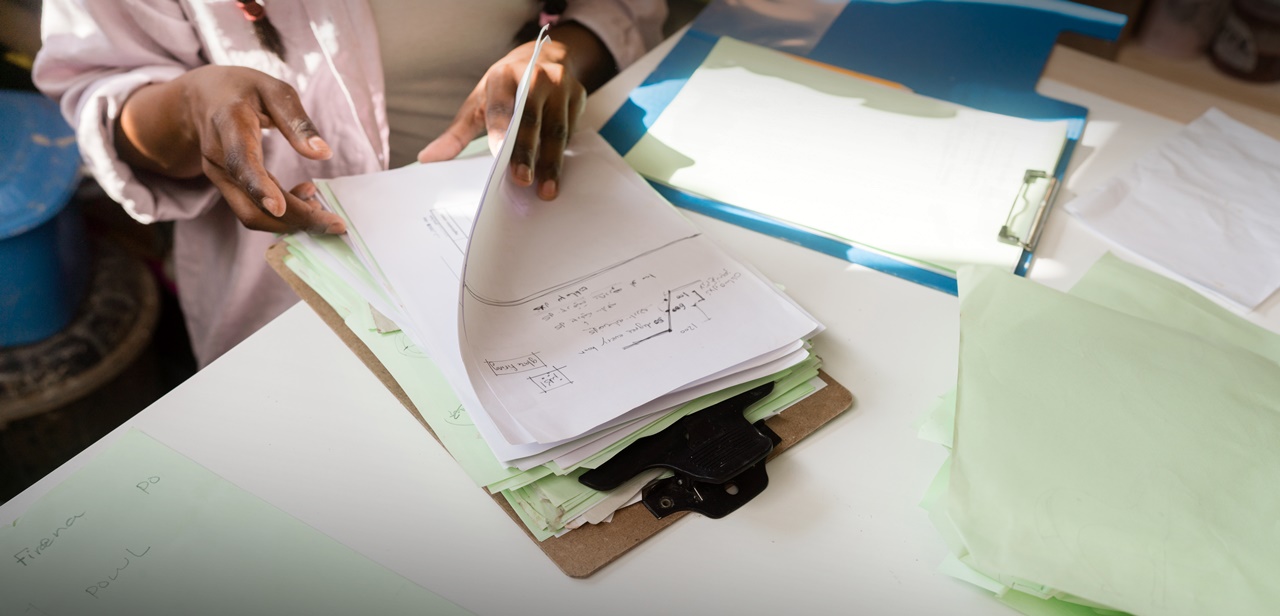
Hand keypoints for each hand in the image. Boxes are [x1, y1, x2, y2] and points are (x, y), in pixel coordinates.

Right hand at [116, 65, 344, 233]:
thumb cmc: (244, 89)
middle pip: (251, 202)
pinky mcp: (227, 186)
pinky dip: (282, 214)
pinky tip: (306, 196)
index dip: (258, 186)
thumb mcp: (274, 90)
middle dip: (294, 219)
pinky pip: (252, 209)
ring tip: (323, 212)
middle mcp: (218, 157)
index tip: (278, 207)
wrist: (202, 98)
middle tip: (336, 225)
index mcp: (229, 124)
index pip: (241, 161)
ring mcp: (219, 176)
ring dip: (290, 222)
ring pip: (251, 214)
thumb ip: (298, 122)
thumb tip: (323, 153)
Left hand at [417, 37, 586, 200]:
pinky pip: (572, 131)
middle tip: (522, 180)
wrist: (545, 57)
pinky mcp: (579, 95)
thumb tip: (428, 159)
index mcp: (504, 75)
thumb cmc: (506, 87)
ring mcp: (561, 85)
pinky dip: (563, 156)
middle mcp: (535, 76)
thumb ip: (457, 132)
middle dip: (527, 152)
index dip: (500, 129)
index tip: (499, 155)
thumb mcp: (479, 102)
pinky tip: (558, 178)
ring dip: (551, 162)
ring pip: (556, 129)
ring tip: (546, 190)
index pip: (501, 105)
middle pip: (532, 119)